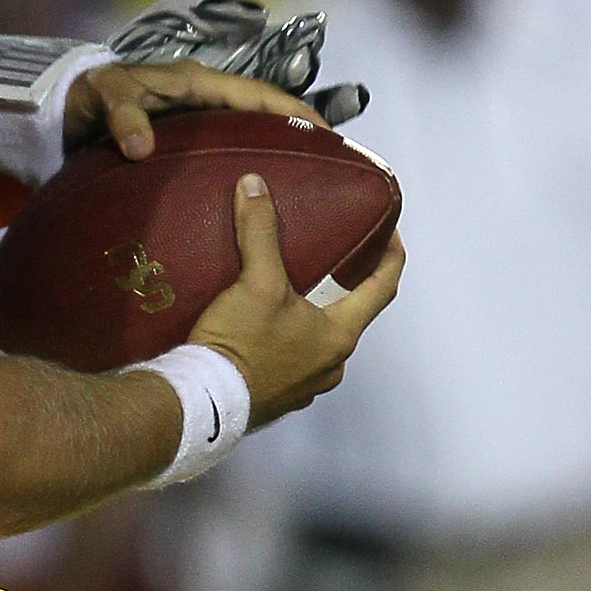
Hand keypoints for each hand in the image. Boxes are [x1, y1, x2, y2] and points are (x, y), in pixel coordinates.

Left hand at [65, 58, 328, 165]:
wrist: (62, 111)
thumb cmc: (88, 95)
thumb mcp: (106, 97)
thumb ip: (124, 118)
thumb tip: (142, 148)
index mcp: (196, 83)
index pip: (256, 94)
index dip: (292, 110)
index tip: (325, 132)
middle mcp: (202, 102)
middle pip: (259, 117)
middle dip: (293, 135)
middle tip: (327, 166)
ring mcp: (193, 125)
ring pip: (243, 138)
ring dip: (269, 155)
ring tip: (299, 187)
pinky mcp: (180, 147)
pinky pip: (219, 157)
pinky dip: (237, 172)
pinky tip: (246, 203)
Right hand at [188, 174, 400, 424]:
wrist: (200, 404)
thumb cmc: (241, 347)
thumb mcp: (255, 282)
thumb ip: (260, 231)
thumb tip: (255, 186)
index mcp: (339, 335)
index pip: (382, 288)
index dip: (390, 257)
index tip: (389, 235)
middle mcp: (329, 366)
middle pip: (346, 317)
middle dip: (340, 289)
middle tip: (329, 260)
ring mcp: (303, 387)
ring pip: (315, 343)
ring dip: (307, 318)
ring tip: (285, 294)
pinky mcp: (274, 399)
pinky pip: (287, 364)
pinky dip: (281, 343)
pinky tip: (257, 330)